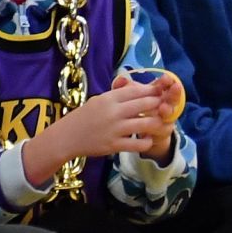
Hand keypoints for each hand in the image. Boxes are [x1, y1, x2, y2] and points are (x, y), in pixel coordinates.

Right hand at [22, 78, 168, 186]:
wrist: (65, 138)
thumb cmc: (84, 117)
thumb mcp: (99, 100)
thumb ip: (119, 95)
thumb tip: (141, 87)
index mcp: (109, 98)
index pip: (138, 90)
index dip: (154, 90)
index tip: (163, 92)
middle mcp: (113, 112)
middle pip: (147, 104)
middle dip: (160, 105)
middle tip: (166, 108)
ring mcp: (114, 129)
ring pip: (148, 124)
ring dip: (158, 124)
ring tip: (160, 124)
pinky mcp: (113, 145)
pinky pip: (138, 144)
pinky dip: (147, 142)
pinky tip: (147, 140)